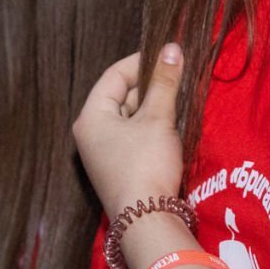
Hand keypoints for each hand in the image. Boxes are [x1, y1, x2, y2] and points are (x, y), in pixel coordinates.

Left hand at [73, 46, 187, 217]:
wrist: (147, 220)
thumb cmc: (146, 163)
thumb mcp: (158, 119)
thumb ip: (165, 82)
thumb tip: (172, 48)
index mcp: (90, 117)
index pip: (114, 75)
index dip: (142, 62)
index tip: (169, 56)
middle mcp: (91, 133)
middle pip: (121, 96)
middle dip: (150, 86)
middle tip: (178, 78)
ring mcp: (103, 153)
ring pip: (130, 117)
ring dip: (153, 107)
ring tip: (179, 99)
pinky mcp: (118, 168)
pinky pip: (134, 136)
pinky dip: (151, 127)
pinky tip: (171, 126)